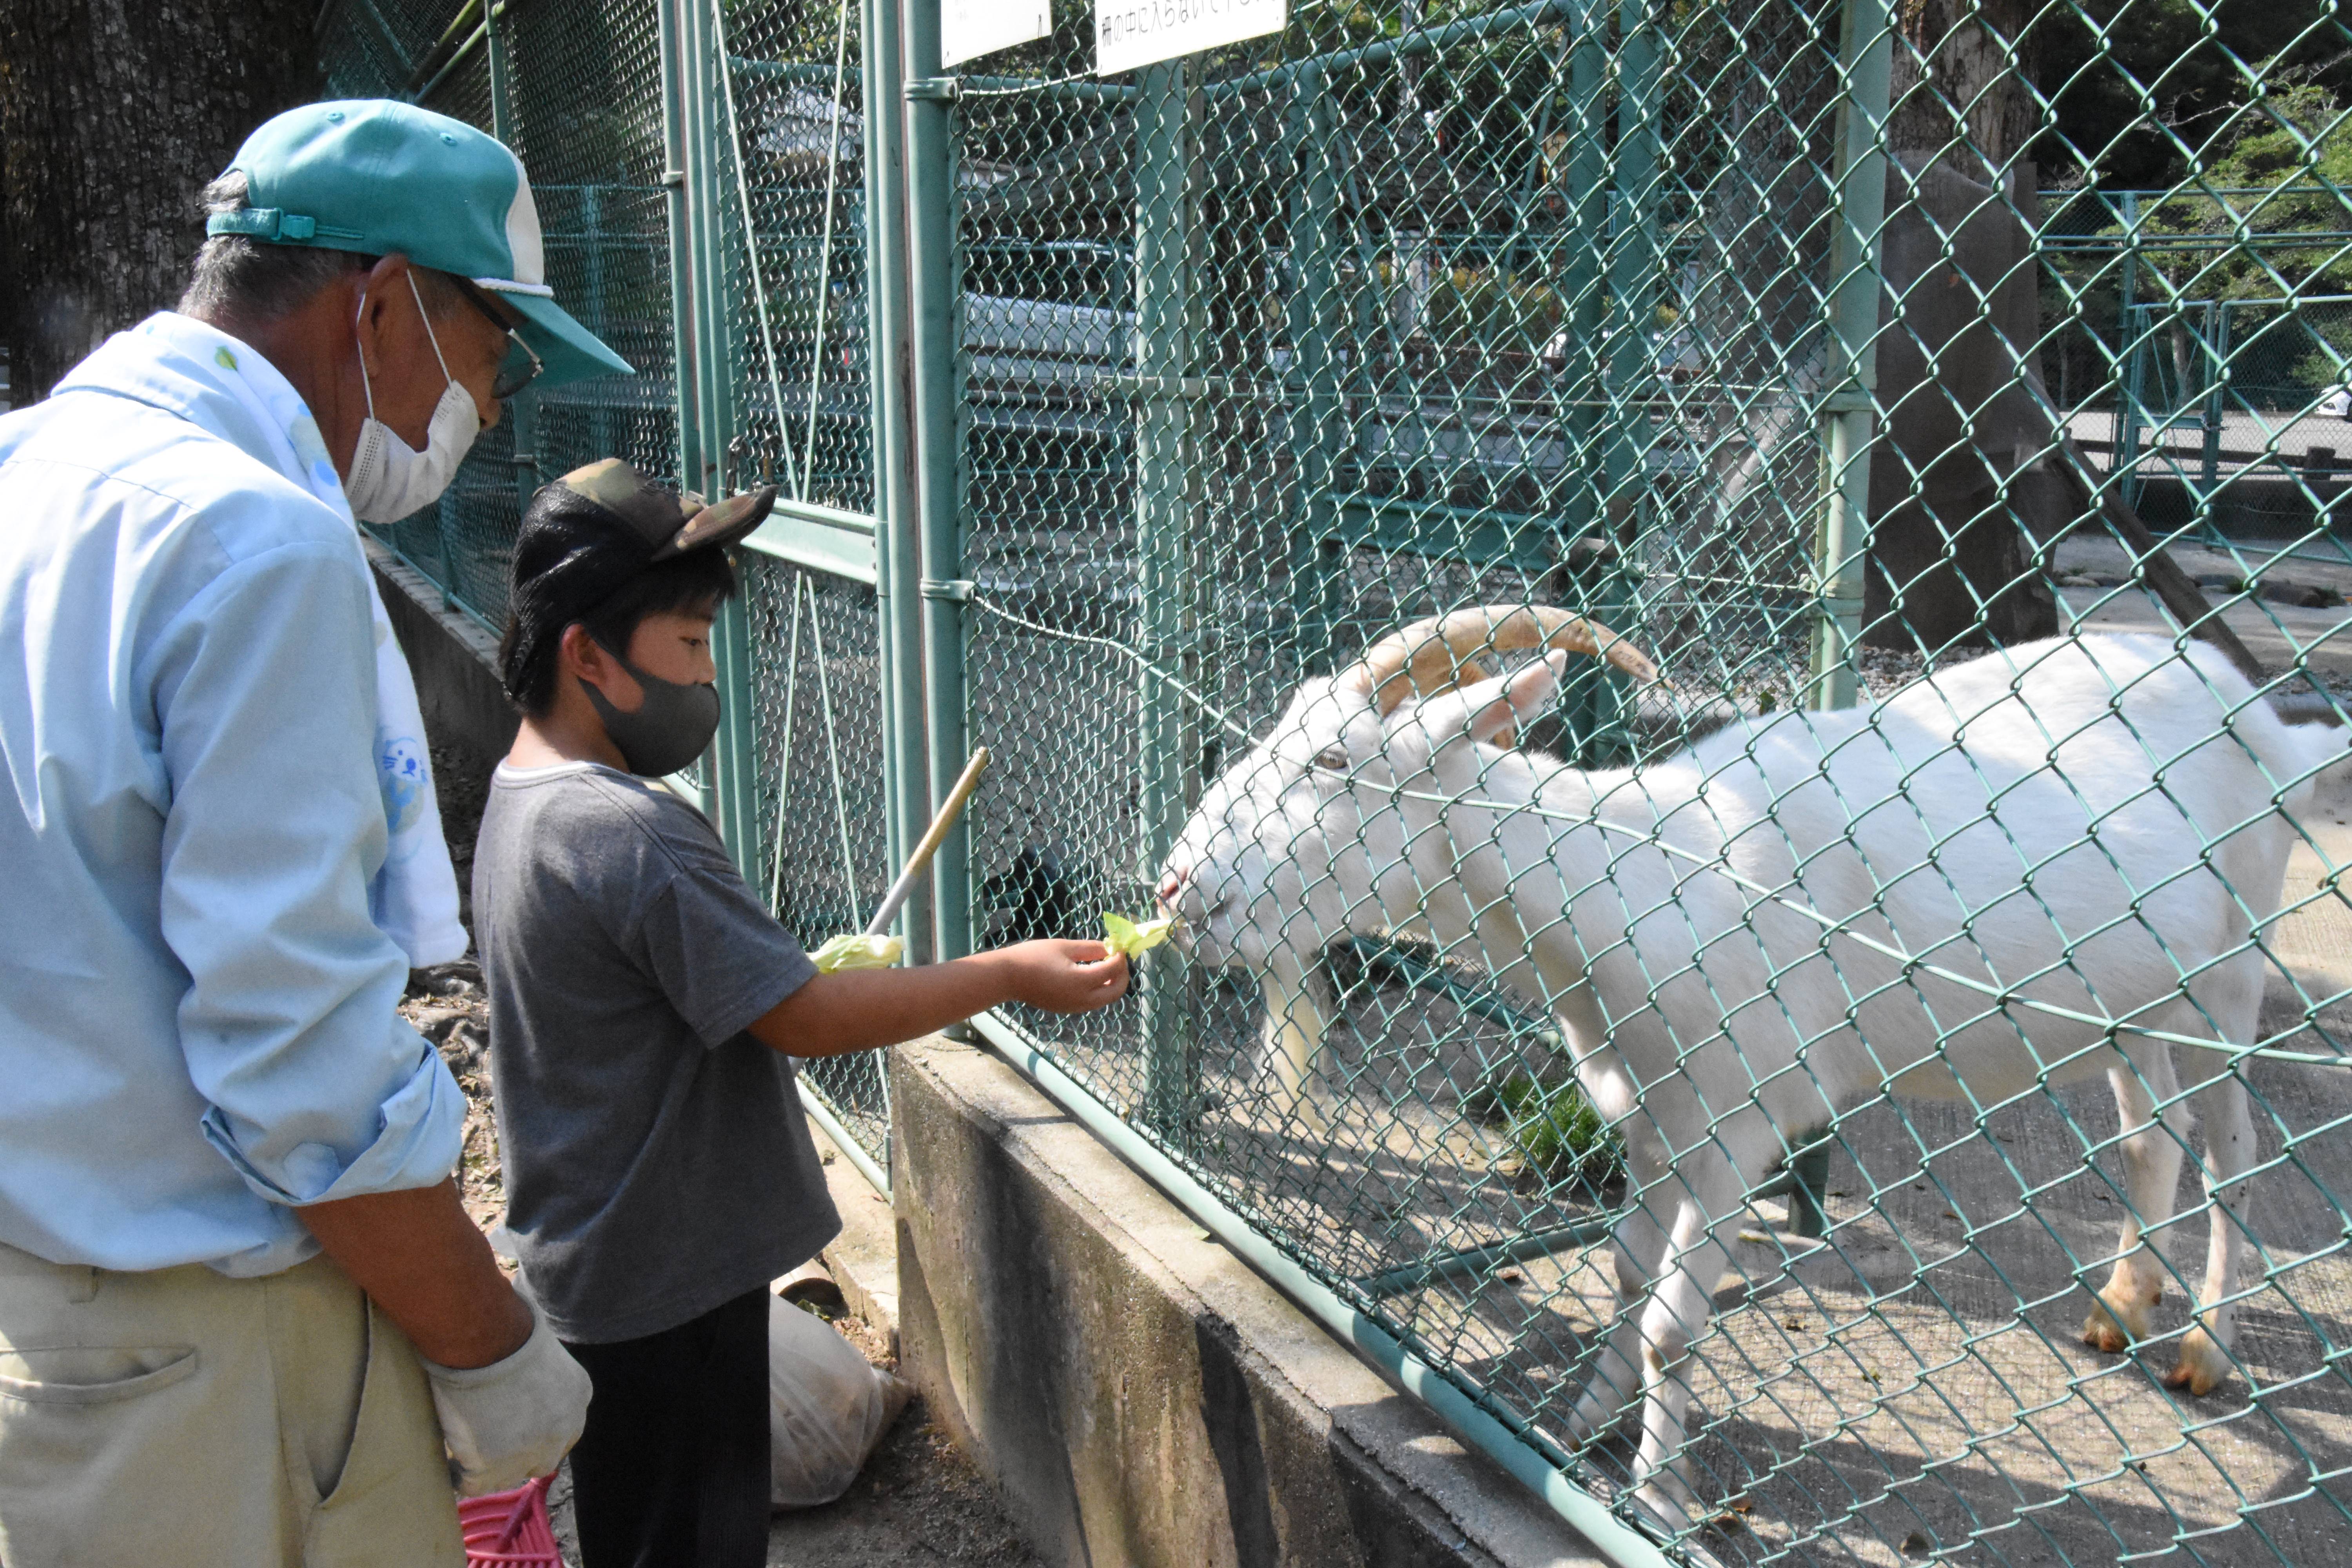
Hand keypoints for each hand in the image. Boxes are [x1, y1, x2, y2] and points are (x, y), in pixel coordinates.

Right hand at [421, 1290, 593, 1496]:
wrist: (484, 1338)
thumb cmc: (506, 1324)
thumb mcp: (542, 1342)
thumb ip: (540, 1359)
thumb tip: (522, 1334)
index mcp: (577, 1396)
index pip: (564, 1432)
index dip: (536, 1433)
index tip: (512, 1428)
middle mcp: (562, 1430)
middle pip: (542, 1461)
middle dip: (517, 1457)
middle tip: (488, 1444)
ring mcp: (528, 1452)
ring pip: (508, 1477)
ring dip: (488, 1468)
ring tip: (465, 1449)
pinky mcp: (491, 1467)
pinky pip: (471, 1485)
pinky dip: (457, 1476)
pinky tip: (448, 1459)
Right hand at [998, 939, 1129, 1012]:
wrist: (1007, 977)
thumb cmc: (1033, 957)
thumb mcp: (1064, 947)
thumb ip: (1091, 948)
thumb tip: (1110, 948)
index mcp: (1082, 982)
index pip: (1113, 970)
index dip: (1120, 957)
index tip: (1119, 945)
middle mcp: (1082, 999)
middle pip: (1116, 992)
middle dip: (1122, 975)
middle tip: (1118, 958)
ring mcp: (1075, 1007)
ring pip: (1105, 999)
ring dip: (1111, 983)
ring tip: (1106, 963)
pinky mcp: (1068, 1009)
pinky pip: (1092, 1001)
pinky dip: (1099, 989)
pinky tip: (1092, 973)